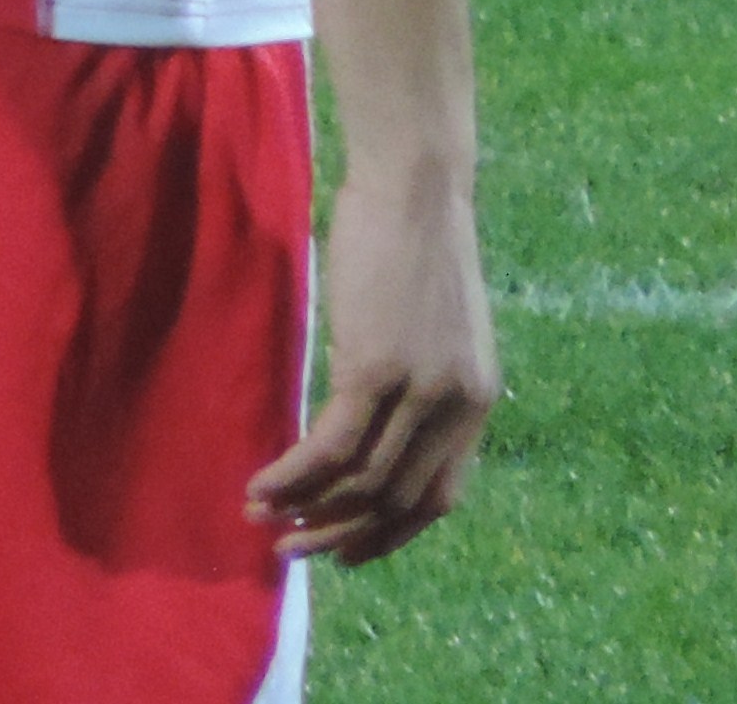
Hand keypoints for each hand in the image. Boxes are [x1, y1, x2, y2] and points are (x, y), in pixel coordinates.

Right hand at [250, 160, 498, 563]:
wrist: (415, 185)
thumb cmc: (411, 236)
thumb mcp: (431, 323)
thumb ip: (416, 373)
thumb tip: (367, 409)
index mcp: (475, 401)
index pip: (438, 496)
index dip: (391, 532)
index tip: (348, 550)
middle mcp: (456, 408)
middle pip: (398, 501)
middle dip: (342, 535)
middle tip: (294, 552)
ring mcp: (418, 393)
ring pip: (362, 483)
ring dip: (309, 512)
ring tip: (264, 521)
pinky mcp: (374, 370)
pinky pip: (332, 447)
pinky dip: (294, 475)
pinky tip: (261, 484)